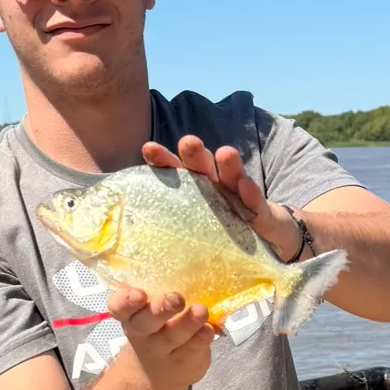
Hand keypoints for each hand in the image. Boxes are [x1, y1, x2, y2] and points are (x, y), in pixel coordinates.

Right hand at [108, 286, 215, 389]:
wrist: (154, 375)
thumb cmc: (153, 329)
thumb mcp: (146, 311)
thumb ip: (157, 291)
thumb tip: (186, 262)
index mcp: (130, 315)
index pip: (120, 308)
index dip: (126, 301)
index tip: (139, 294)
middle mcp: (144, 333)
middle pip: (147, 322)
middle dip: (161, 309)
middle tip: (176, 298)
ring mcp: (164, 350)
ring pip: (174, 336)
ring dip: (188, 323)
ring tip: (200, 311)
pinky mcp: (184, 360)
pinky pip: (193, 348)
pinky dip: (202, 338)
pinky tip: (209, 329)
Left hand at [143, 135, 303, 262]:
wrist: (263, 246)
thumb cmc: (219, 241)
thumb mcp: (191, 239)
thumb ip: (167, 234)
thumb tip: (126, 243)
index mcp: (194, 194)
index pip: (176, 172)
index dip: (163, 160)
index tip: (148, 149)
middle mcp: (215, 189)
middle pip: (203, 168)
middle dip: (195, 154)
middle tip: (188, 143)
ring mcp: (239, 198)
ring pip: (232, 177)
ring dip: (228, 165)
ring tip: (225, 154)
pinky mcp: (261, 212)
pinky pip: (255, 203)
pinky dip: (250, 193)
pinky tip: (246, 187)